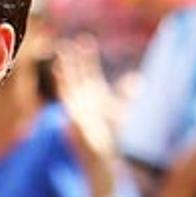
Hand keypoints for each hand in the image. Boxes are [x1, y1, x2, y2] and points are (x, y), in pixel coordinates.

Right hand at [52, 36, 119, 165]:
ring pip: (69, 81)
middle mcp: (84, 98)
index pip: (89, 70)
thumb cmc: (112, 137)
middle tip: (71, 41)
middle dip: (75, 58)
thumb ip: (126, 94)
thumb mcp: (121, 110)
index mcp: (95, 94)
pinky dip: (61, 81)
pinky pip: (65, 94)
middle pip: (78, 73)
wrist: (103, 155)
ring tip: (61, 51)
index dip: (87, 56)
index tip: (86, 41)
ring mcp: (76, 105)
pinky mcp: (72, 114)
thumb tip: (137, 81)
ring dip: (65, 67)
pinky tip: (58, 70)